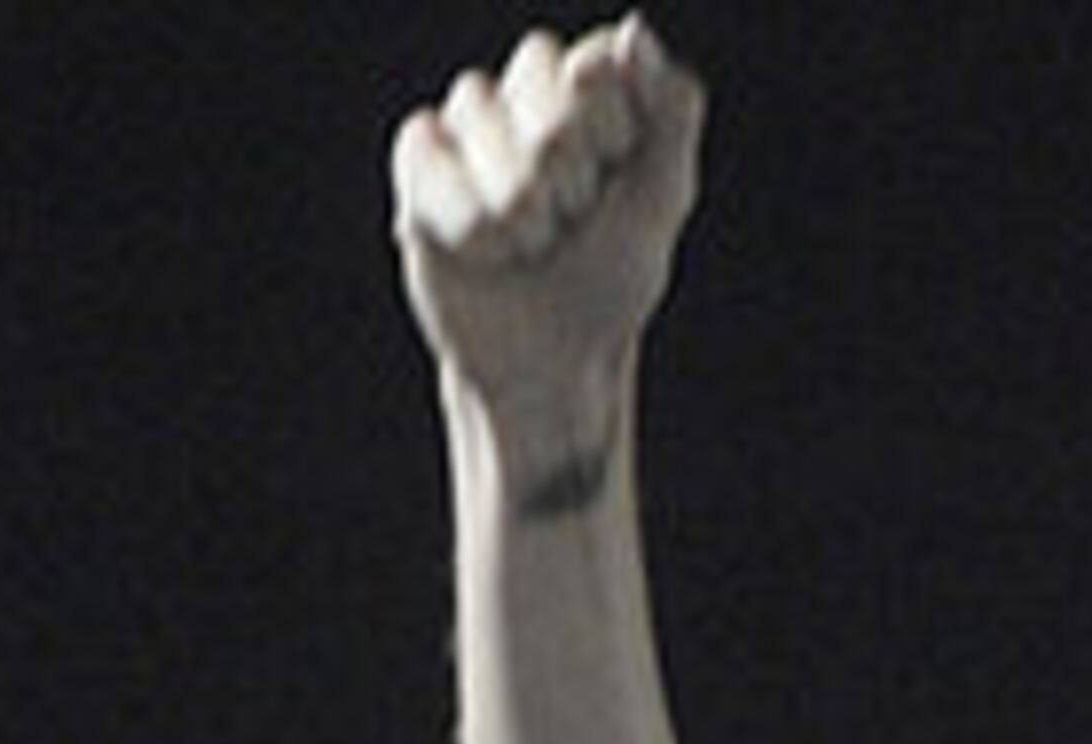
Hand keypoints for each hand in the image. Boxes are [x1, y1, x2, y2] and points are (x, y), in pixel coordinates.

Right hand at [395, 19, 705, 453]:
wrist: (547, 362)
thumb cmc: (606, 283)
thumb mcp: (660, 201)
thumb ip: (671, 110)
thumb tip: (631, 28)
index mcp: (594, 83)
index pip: (594, 68)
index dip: (606, 142)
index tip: (612, 192)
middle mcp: (529, 88)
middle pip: (539, 82)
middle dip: (563, 175)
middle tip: (566, 223)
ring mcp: (470, 122)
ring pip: (481, 113)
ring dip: (515, 207)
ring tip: (525, 243)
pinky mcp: (420, 162)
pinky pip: (429, 154)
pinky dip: (464, 217)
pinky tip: (481, 249)